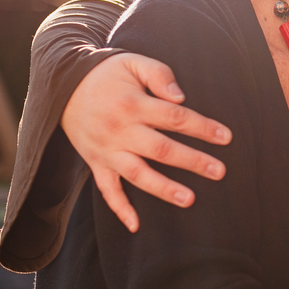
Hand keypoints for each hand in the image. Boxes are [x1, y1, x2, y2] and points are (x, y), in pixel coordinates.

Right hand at [61, 53, 231, 231]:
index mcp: (133, 104)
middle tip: (220, 171)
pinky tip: (136, 226)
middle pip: (162, 150)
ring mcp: (107, 150)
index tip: (226, 137)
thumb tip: (181, 97)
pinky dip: (119, 208)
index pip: (175, 118)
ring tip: (189, 199)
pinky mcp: (96, 162)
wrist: (62, 86)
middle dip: (193, 161)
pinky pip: (107, 189)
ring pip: (138, 174)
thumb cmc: (107, 73)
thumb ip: (160, 74)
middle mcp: (120, 130)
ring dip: (164, 189)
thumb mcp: (133, 62)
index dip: (202, 128)